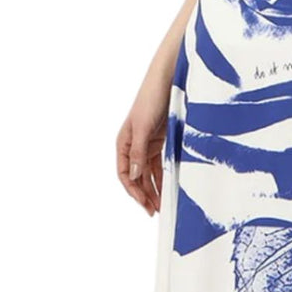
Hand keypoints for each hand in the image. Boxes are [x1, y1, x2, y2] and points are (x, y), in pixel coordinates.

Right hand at [115, 84, 168, 215]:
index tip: (144, 204)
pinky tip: (168, 186)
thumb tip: (135, 177)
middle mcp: (133, 145)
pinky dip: (163, 175)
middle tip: (155, 211)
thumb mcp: (142, 127)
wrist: (168, 81)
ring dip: (154, 188)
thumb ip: (138, 152)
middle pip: (137, 176)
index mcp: (123, 143)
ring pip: (149, 172)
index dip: (133, 191)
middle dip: (145, 194)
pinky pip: (159, 163)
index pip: (125, 174)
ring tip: (162, 204)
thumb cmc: (151, 99)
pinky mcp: (160, 140)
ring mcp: (147, 143)